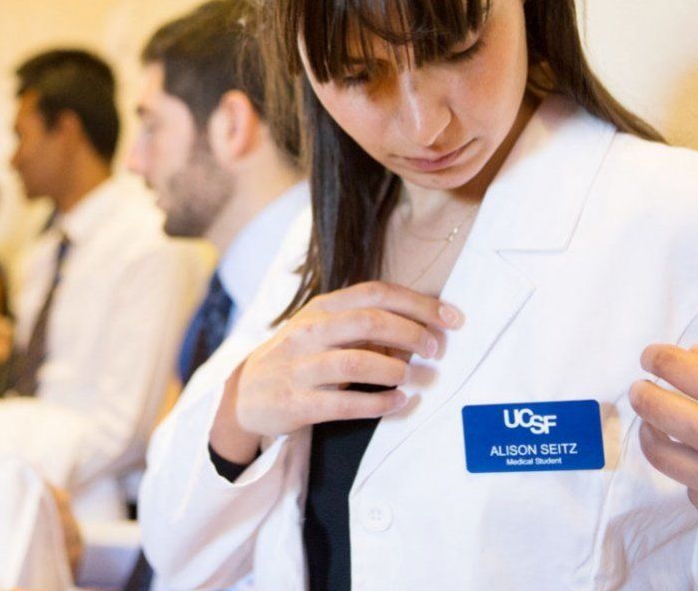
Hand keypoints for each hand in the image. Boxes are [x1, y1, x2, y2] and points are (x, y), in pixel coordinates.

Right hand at [211, 281, 460, 462]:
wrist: (245, 394)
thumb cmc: (298, 357)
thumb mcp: (323, 329)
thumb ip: (363, 324)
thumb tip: (420, 327)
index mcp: (321, 307)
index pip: (376, 293)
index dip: (419, 303)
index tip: (452, 317)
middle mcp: (309, 332)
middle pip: (370, 322)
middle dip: (412, 334)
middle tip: (437, 350)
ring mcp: (300, 368)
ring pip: (357, 362)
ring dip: (394, 370)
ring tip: (413, 378)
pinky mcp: (297, 404)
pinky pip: (346, 404)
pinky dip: (379, 404)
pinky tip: (398, 403)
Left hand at [631, 344, 697, 553]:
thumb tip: (689, 356)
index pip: (673, 366)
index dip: (654, 357)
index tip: (651, 359)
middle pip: (650, 405)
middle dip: (640, 392)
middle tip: (642, 390)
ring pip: (656, 450)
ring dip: (651, 433)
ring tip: (657, 426)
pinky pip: (687, 488)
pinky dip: (691, 475)